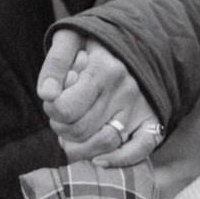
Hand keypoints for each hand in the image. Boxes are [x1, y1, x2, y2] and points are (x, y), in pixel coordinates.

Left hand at [37, 30, 163, 166]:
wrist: (140, 38)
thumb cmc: (98, 42)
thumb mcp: (71, 37)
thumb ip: (55, 64)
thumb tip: (46, 95)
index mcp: (103, 69)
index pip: (65, 108)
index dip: (52, 110)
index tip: (53, 102)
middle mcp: (125, 91)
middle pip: (80, 129)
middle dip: (62, 129)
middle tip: (62, 118)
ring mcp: (141, 109)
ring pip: (104, 144)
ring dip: (80, 149)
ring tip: (73, 137)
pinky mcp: (153, 122)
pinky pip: (138, 151)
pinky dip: (117, 161)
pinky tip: (98, 160)